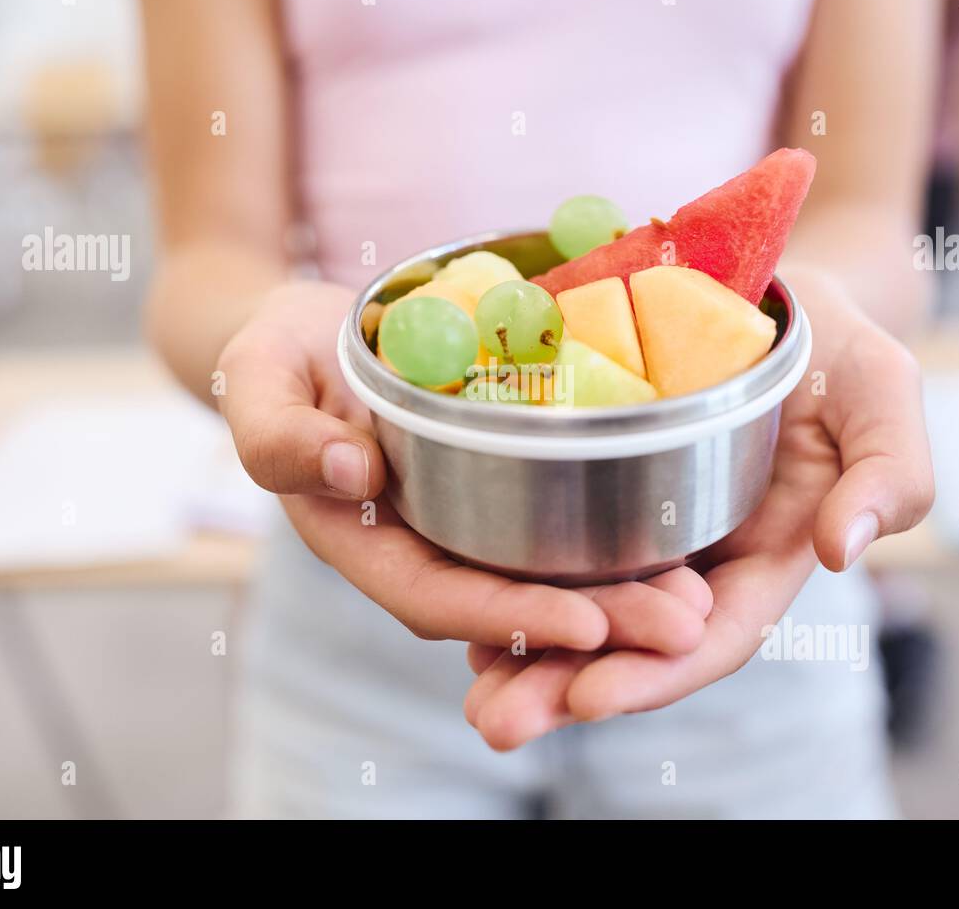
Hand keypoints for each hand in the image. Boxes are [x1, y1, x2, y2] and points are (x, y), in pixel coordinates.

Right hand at [216, 279, 710, 652]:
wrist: (318, 335)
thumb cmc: (280, 354)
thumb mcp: (259, 376)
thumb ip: (281, 433)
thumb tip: (352, 475)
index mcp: (363, 538)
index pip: (437, 596)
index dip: (508, 616)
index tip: (586, 624)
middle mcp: (422, 546)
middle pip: (509, 603)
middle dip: (596, 623)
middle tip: (684, 624)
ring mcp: (465, 523)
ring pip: (545, 574)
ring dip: (623, 594)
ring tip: (699, 598)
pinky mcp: (501, 489)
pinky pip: (560, 525)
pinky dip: (616, 540)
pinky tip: (679, 541)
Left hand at [463, 272, 935, 749]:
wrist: (767, 297)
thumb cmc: (834, 346)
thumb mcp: (880, 392)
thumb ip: (890, 472)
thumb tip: (843, 550)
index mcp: (769, 555)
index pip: (714, 634)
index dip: (658, 672)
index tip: (590, 697)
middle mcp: (702, 561)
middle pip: (635, 643)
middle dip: (568, 687)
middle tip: (497, 722)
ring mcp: (646, 535)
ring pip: (585, 611)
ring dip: (528, 658)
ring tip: (474, 692)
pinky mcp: (598, 498)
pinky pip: (553, 554)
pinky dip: (514, 591)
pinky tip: (464, 619)